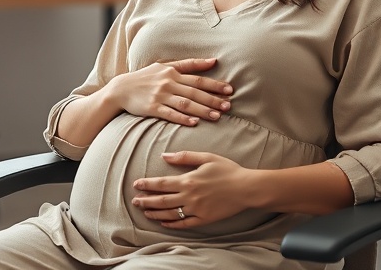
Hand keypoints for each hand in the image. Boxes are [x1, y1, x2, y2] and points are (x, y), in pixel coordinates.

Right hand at [104, 58, 231, 125]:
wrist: (121, 89)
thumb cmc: (146, 77)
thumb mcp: (164, 65)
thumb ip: (188, 64)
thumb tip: (213, 61)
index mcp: (173, 72)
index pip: (198, 79)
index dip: (215, 84)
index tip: (230, 89)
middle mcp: (168, 83)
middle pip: (195, 92)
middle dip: (213, 99)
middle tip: (228, 106)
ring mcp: (160, 96)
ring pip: (185, 103)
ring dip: (202, 110)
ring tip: (217, 116)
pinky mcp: (152, 108)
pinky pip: (169, 114)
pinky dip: (182, 118)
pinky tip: (194, 122)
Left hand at [132, 151, 249, 227]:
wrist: (246, 188)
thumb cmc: (227, 170)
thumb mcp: (207, 157)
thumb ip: (185, 156)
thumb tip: (165, 156)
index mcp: (189, 180)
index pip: (161, 183)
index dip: (147, 185)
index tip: (136, 185)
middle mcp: (189, 196)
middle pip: (162, 200)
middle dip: (146, 201)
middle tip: (135, 202)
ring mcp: (196, 210)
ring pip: (170, 213)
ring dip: (155, 213)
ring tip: (145, 212)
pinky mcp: (203, 219)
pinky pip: (184, 224)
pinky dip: (172, 224)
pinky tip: (164, 223)